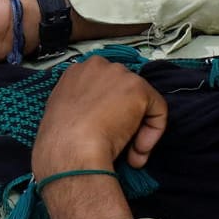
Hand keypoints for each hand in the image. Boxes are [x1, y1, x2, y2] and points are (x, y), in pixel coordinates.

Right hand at [30, 56, 167, 176]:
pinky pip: (158, 111)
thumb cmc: (60, 140)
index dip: (107, 110)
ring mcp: (120, 75)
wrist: (70, 148)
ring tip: (129, 152)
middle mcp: (98, 66)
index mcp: (75, 72)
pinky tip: (138, 150)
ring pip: (142, 101)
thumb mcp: (62, 114)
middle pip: (123, 91)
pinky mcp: (139, 89)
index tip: (105, 131)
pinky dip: (153, 132)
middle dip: (124, 117)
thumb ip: (79, 107)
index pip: (102, 85)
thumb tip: (94, 118)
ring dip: (138, 128)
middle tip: (119, 142)